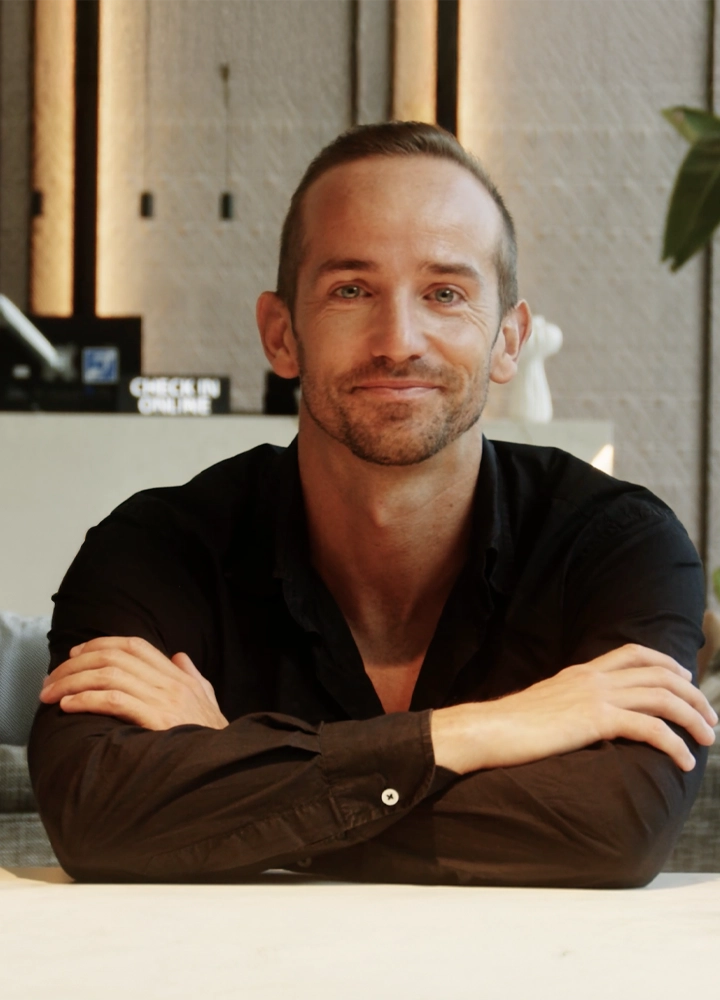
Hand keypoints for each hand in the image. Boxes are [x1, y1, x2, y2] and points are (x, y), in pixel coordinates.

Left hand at [39, 636, 228, 730]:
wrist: (224, 765)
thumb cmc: (212, 736)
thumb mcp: (207, 699)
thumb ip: (192, 676)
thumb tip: (179, 657)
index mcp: (179, 677)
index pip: (135, 646)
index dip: (101, 644)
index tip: (76, 654)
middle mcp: (171, 683)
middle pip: (115, 658)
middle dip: (76, 665)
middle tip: (51, 678)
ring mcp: (165, 700)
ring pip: (109, 676)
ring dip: (72, 682)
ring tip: (50, 695)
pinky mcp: (156, 721)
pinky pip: (113, 700)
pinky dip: (86, 699)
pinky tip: (68, 705)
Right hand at [431, 644, 717, 773]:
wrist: (489, 729)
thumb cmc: (510, 725)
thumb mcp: (546, 703)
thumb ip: (570, 701)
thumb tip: (582, 716)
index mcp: (582, 671)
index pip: (634, 653)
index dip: (667, 662)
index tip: (685, 679)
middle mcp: (593, 677)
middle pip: (659, 673)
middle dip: (692, 694)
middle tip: (709, 717)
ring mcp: (595, 696)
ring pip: (662, 697)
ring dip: (692, 717)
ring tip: (707, 738)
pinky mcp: (596, 720)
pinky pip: (650, 728)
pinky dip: (674, 744)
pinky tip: (685, 760)